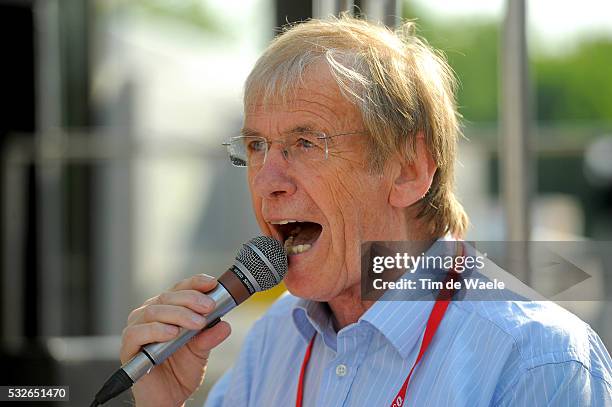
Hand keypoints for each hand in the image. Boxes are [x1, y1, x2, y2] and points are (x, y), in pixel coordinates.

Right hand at [120, 274, 231, 406]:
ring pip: (154, 311)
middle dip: (191, 299)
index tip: (212, 283)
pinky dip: (156, 330)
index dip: (195, 283)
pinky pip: (137, 333)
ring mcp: (137, 329)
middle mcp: (150, 315)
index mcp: (168, 310)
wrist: (168, 398)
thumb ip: (210, 336)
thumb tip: (224, 324)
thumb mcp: (201, 351)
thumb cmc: (181, 370)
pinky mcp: (128, 347)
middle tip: (209, 308)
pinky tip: (172, 333)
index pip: (179, 288)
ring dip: (178, 314)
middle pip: (168, 297)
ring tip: (197, 324)